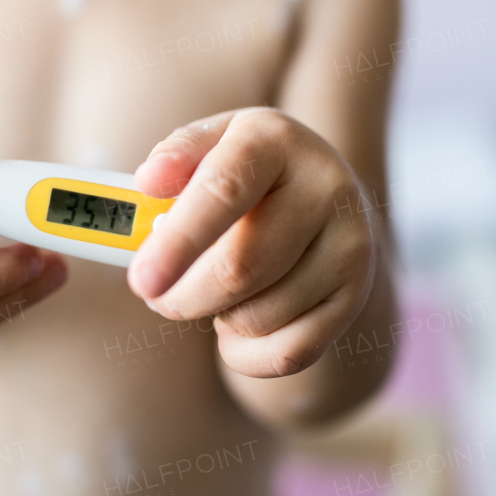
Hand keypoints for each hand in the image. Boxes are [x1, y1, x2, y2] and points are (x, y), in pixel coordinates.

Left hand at [129, 109, 376, 378]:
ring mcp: (349, 246)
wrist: (325, 195)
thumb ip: (176, 155)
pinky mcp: (354, 297)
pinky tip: (236, 324)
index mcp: (276, 141)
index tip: (141, 279)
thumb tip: (149, 181)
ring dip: (216, 317)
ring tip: (216, 288)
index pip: (224, 191)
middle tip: (154, 293)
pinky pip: (288, 354)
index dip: (178, 240)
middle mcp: (325, 190)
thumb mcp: (212, 144)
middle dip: (181, 296)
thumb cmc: (246, 174)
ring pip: (258, 318)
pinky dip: (245, 353)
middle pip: (239, 269)